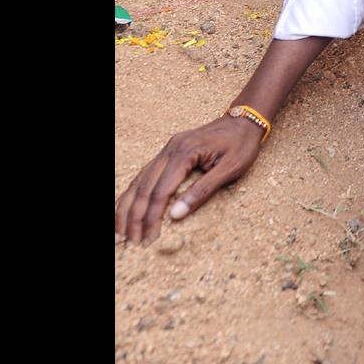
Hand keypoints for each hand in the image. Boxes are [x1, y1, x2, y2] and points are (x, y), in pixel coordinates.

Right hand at [114, 114, 263, 244]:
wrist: (245, 120)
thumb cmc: (241, 144)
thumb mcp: (231, 168)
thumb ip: (203, 190)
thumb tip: (176, 215)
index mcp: (185, 153)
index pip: (160, 191)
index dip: (151, 218)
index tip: (146, 240)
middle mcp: (170, 149)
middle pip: (144, 188)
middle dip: (133, 218)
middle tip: (127, 243)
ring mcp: (167, 149)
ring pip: (138, 181)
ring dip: (125, 208)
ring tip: (118, 233)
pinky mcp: (168, 152)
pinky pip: (144, 174)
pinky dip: (131, 193)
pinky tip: (122, 207)